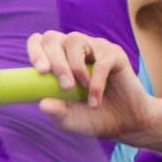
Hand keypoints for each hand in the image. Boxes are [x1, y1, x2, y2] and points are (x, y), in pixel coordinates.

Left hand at [27, 29, 156, 142]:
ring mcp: (94, 48)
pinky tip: (95, 100)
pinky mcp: (114, 54)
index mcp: (58, 59)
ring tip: (79, 90)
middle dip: (54, 61)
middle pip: (53, 38)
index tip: (40, 71)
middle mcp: (74, 49)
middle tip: (64, 86)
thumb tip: (42, 104)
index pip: (39, 42)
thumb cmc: (94, 118)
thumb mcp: (70, 120)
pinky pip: (101, 61)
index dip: (35, 51)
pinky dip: (96, 82)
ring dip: (73, 67)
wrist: (126, 123)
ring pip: (74, 40)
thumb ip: (57, 113)